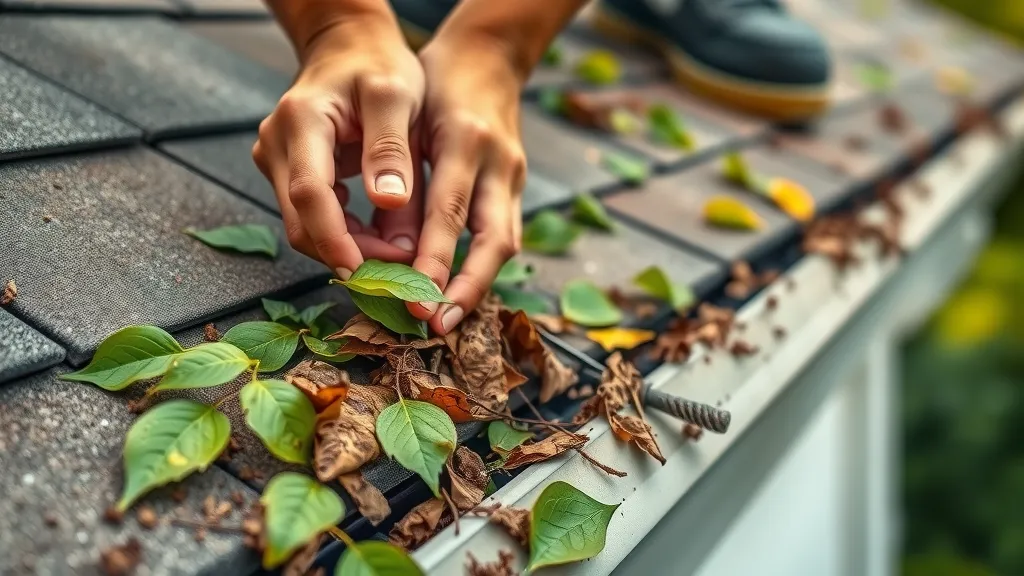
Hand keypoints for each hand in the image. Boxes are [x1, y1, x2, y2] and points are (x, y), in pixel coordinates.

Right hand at [253, 18, 426, 277]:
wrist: (349, 47)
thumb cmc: (377, 65)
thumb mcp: (395, 96)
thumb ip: (390, 148)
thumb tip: (386, 199)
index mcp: (301, 121)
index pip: (309, 194)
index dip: (335, 239)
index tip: (367, 273)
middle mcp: (277, 144)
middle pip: (302, 221)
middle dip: (350, 253)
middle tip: (399, 274)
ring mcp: (277, 160)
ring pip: (306, 225)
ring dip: (351, 248)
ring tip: (399, 258)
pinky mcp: (288, 173)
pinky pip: (314, 216)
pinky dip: (347, 234)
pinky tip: (382, 240)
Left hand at [409, 35, 526, 334]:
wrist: (488, 57)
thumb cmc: (435, 84)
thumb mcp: (406, 117)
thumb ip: (399, 177)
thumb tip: (387, 249)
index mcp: (465, 139)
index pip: (450, 211)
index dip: (436, 262)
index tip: (417, 301)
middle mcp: (498, 162)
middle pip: (494, 240)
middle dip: (466, 288)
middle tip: (437, 325)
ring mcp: (513, 175)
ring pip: (505, 242)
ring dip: (476, 285)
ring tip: (445, 318)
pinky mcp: (515, 184)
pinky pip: (501, 232)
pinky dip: (480, 265)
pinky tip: (456, 289)